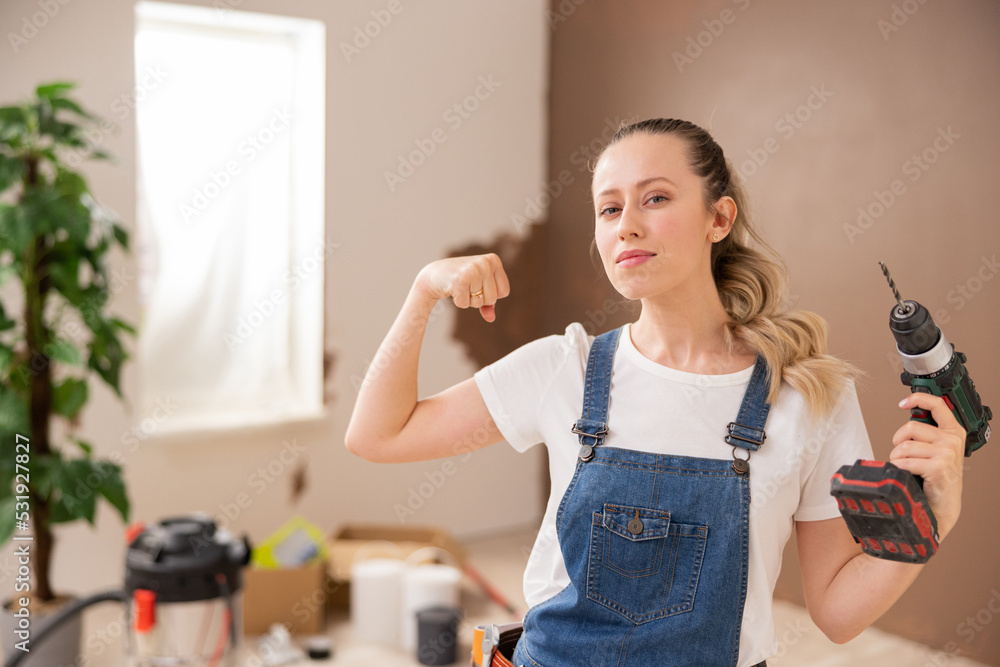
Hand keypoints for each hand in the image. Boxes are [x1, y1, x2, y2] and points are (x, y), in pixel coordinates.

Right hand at [415, 254, 510, 321]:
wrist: (434, 274)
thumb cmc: (461, 280)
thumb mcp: (478, 288)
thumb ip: (488, 303)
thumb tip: (491, 318)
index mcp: (494, 260)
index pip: (504, 292)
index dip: (490, 295)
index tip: (478, 285)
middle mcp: (485, 263)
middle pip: (492, 299)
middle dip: (479, 299)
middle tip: (467, 286)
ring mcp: (473, 270)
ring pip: (479, 302)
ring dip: (468, 300)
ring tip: (460, 287)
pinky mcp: (460, 280)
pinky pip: (465, 304)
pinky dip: (458, 301)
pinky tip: (452, 289)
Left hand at [889, 392, 966, 540]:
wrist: (943, 505)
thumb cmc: (936, 478)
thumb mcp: (937, 450)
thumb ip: (927, 433)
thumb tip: (909, 413)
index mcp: (953, 432)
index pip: (938, 405)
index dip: (919, 399)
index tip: (904, 403)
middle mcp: (952, 441)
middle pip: (910, 428)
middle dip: (898, 442)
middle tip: (902, 455)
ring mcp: (947, 454)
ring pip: (904, 446)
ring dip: (897, 458)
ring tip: (906, 467)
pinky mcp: (938, 467)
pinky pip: (905, 462)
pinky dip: (899, 468)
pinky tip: (908, 474)